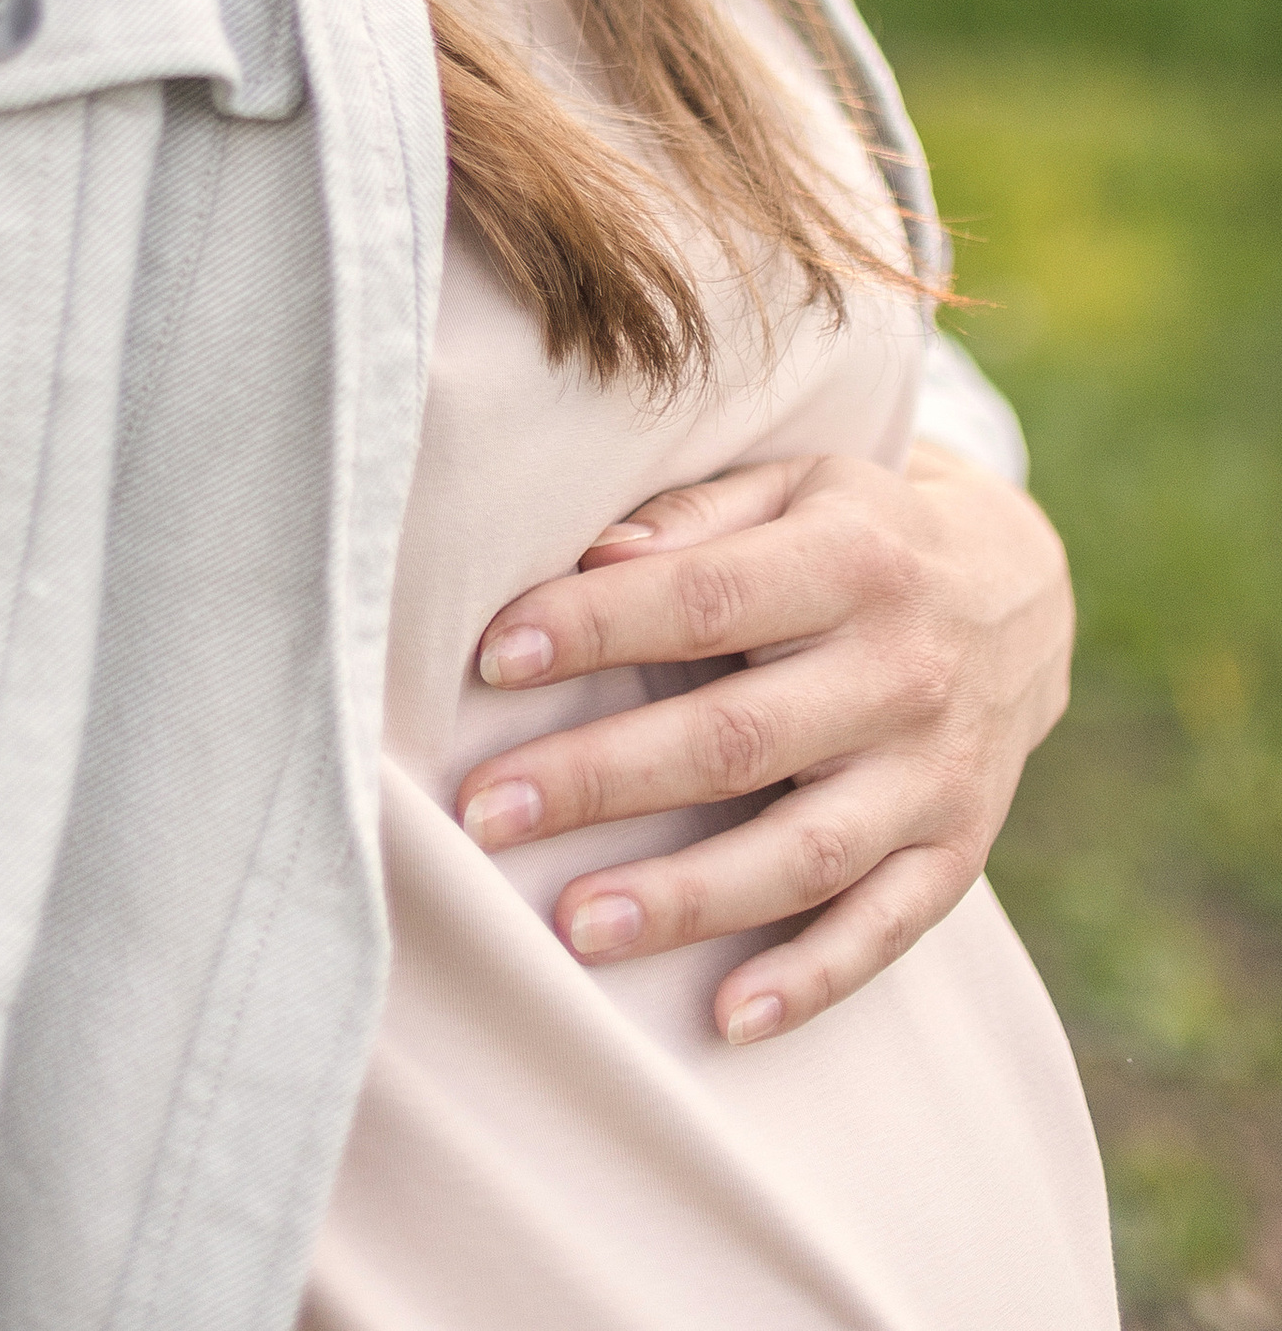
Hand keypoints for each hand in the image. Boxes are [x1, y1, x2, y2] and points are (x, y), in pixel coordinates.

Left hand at [453, 442, 1073, 1044]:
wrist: (1018, 597)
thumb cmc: (855, 534)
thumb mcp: (791, 485)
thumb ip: (694, 517)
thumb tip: (592, 556)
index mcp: (852, 560)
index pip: (707, 599)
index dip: (597, 628)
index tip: (492, 659)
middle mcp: (903, 671)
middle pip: (736, 739)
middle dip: (601, 779)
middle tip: (484, 814)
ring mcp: (935, 774)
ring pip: (804, 854)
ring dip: (685, 898)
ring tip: (572, 926)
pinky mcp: (958, 853)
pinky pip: (886, 931)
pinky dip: (810, 981)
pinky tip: (726, 1017)